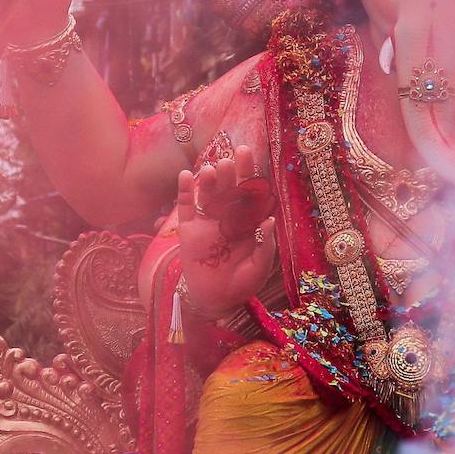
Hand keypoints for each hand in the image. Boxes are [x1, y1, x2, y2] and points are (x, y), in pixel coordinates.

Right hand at [176, 145, 276, 317]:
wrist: (216, 300)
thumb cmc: (243, 283)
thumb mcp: (260, 266)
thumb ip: (266, 244)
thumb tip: (270, 219)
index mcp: (248, 221)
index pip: (249, 191)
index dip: (248, 172)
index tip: (246, 153)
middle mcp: (228, 216)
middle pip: (229, 188)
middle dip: (229, 173)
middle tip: (229, 160)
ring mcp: (208, 222)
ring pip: (208, 195)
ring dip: (208, 181)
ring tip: (210, 170)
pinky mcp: (189, 231)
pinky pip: (186, 207)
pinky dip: (184, 191)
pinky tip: (184, 175)